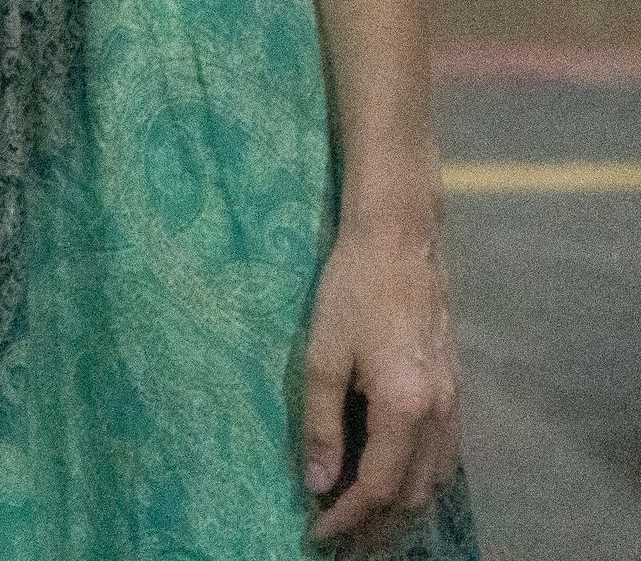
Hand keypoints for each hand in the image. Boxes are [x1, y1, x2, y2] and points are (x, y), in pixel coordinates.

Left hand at [299, 220, 461, 546]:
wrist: (401, 244)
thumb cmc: (352, 290)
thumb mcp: (321, 354)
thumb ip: (319, 423)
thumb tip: (317, 483)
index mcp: (404, 407)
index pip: (376, 486)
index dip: (346, 517)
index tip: (317, 534)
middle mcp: (440, 415)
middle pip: (412, 496)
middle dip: (377, 527)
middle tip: (341, 543)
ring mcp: (456, 406)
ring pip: (435, 482)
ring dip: (402, 511)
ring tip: (366, 527)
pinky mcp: (457, 394)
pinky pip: (445, 459)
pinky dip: (420, 484)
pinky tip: (398, 486)